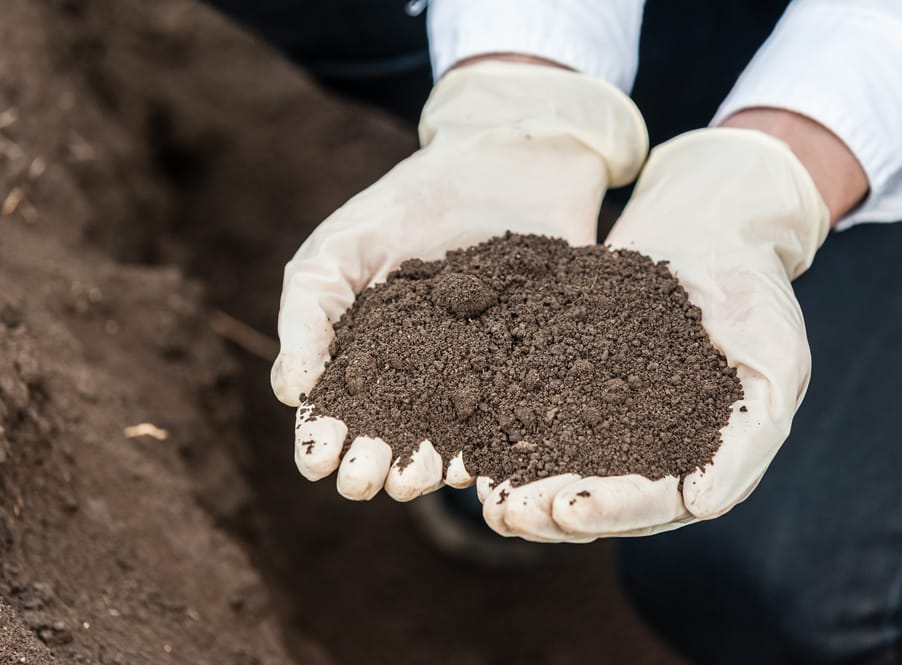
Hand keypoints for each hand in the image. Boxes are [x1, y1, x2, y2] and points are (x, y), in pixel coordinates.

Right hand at [272, 61, 646, 500]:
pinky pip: (512, 418)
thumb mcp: (341, 247)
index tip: (317, 459)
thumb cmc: (407, 205)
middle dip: (372, 463)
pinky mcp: (530, 370)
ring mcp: (476, 379)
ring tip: (415, 478)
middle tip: (364, 479)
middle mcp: (418, 380)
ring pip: (448, 439)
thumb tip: (290, 390)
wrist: (505, 163)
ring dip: (427, 468)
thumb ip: (308, 313)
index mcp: (365, 358)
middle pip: (390, 438)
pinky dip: (497, 445)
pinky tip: (480, 463)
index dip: (322, 438)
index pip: (337, 411)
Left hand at [480, 127, 830, 540]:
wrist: (711, 221)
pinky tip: (471, 442)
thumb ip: (749, 439)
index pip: (656, 504)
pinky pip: (537, 413)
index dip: (613, 511)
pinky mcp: (575, 381)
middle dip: (550, 512)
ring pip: (562, 467)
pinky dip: (507, 432)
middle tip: (504, 515)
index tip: (566, 509)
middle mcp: (652, 450)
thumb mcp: (776, 361)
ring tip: (481, 495)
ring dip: (522, 486)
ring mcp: (612, 418)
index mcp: (702, 459)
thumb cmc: (756, 289)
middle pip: (599, 498)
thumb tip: (703, 504)